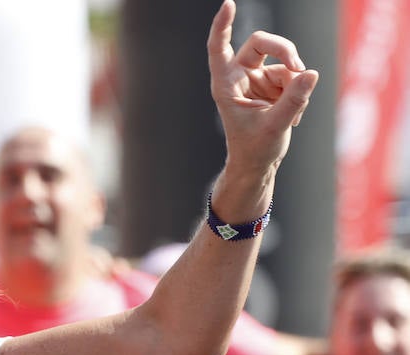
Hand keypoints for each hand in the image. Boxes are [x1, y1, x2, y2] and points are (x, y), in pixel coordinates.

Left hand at [207, 0, 319, 179]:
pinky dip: (300, 94)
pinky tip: (293, 116)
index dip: (222, 25)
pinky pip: (295, 76)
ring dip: (295, 82)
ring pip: (284, 61)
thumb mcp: (275, 126)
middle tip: (301, 68)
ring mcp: (257, 77)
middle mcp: (239, 76)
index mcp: (226, 84)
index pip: (218, 48)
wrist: (258, 163)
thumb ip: (293, 100)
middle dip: (285, 51)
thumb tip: (311, 73)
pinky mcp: (273, 83)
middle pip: (262, 43)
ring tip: (293, 113)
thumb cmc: (255, 148)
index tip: (229, 4)